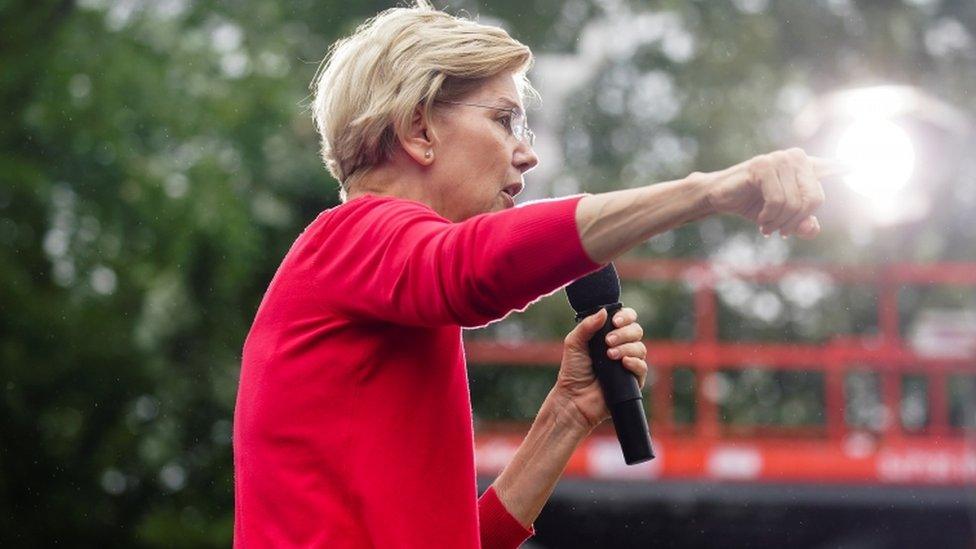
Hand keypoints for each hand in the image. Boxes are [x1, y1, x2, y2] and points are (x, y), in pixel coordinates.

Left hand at [551, 307, 646, 431]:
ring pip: (640, 348)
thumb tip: (604, 311)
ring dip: (626, 348)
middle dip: (624, 333)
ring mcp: (628, 363)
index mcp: (609, 335)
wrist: (574, 398)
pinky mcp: (633, 380)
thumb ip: (587, 325)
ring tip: (610, 355)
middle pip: (636, 331)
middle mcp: (621, 346)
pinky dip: (634, 362)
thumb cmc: (573, 371)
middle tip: (608, 342)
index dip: (625, 316)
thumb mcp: (574, 343)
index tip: (615, 321)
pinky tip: (623, 363)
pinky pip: (642, 367)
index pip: (626, 319)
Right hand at [699, 148, 844, 237]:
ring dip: (780, 223)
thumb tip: (812, 226)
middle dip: (797, 221)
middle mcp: (796, 157)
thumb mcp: (782, 220)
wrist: (719, 197)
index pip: (833, 166)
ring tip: (768, 227)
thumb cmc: (753, 205)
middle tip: (781, 232)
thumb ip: (801, 225)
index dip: (845, 167)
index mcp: (805, 166)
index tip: (856, 167)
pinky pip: (778, 200)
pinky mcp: (763, 165)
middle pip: (815, 199)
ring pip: (795, 203)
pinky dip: (770, 217)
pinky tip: (762, 221)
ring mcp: (780, 158)